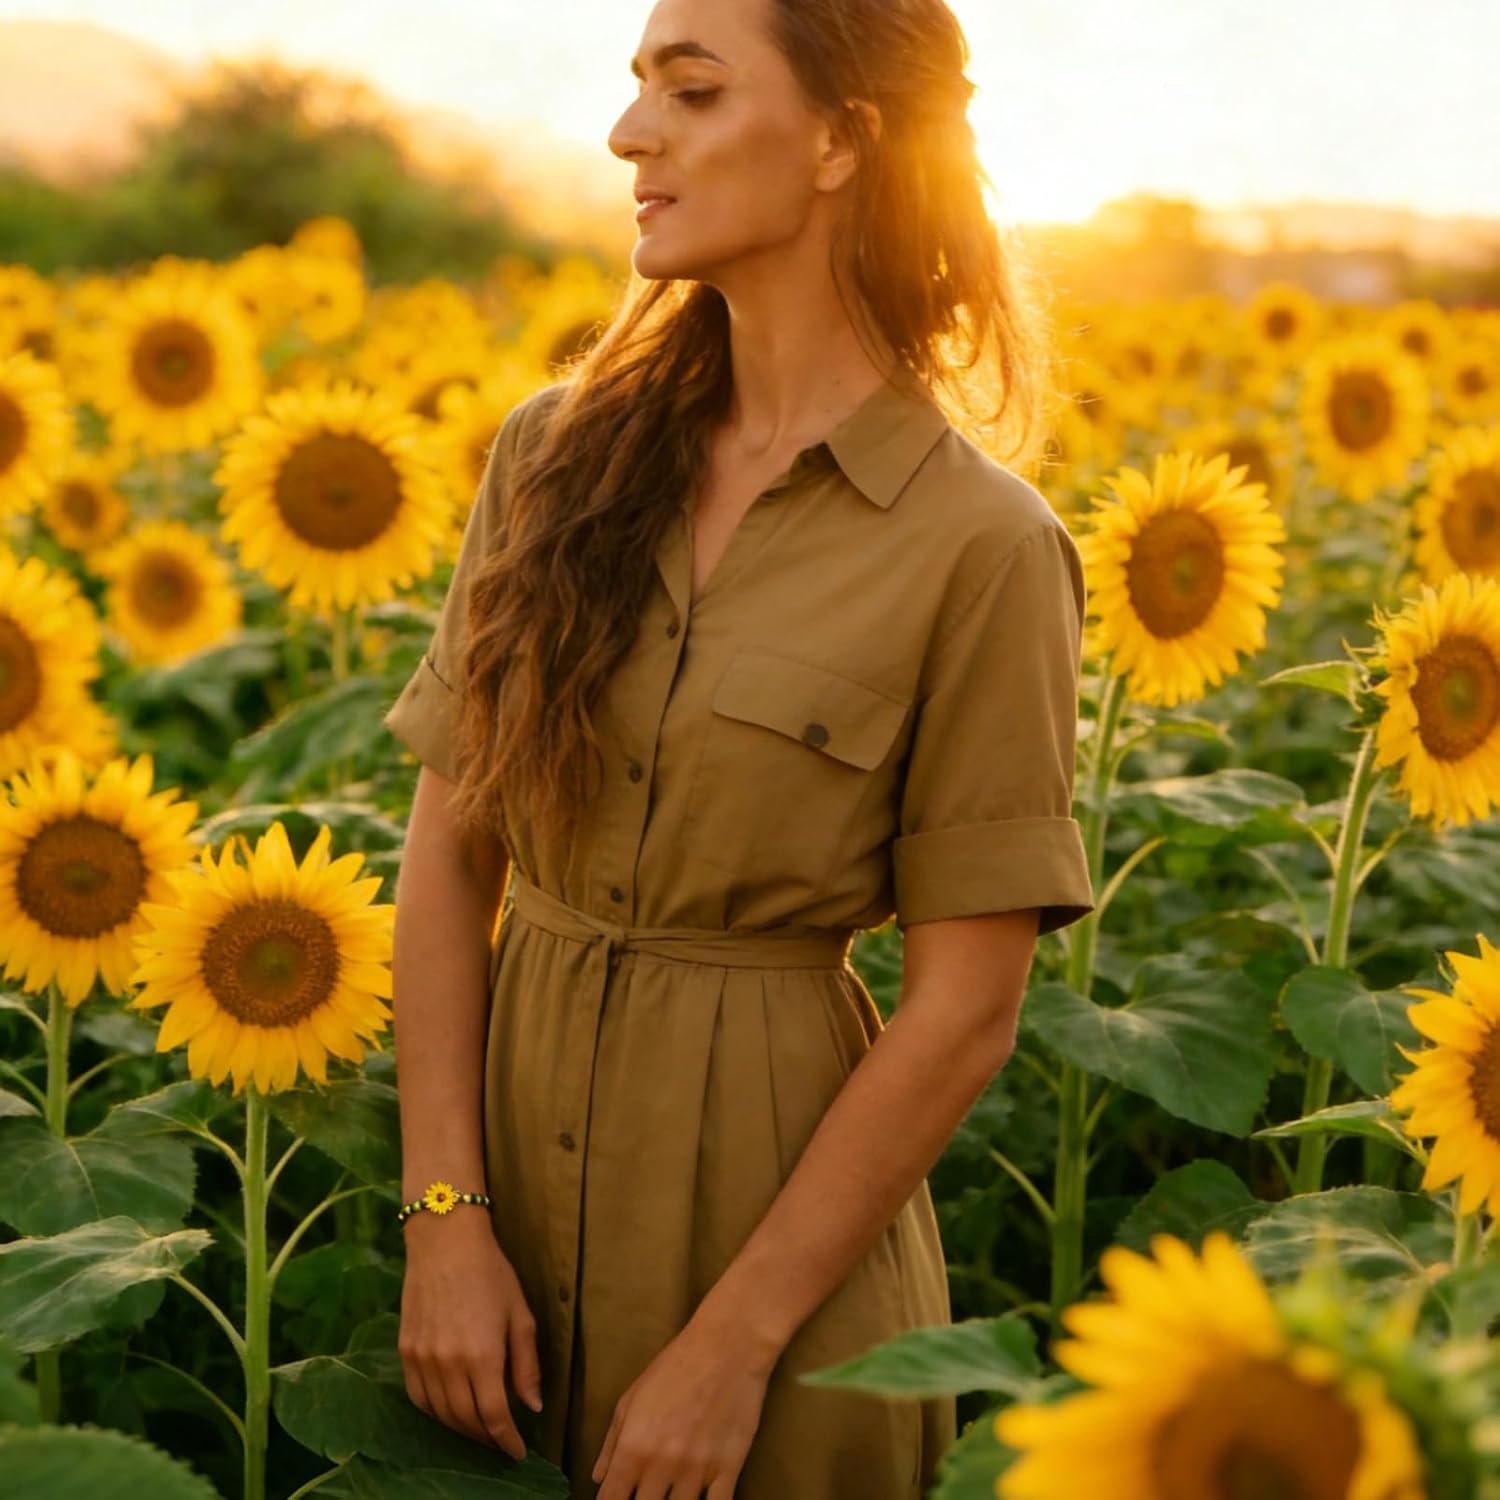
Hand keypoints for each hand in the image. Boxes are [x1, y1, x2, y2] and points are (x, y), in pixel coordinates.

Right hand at [398, 1211, 542, 1460]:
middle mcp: (448, 1363)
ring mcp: (422, 1359)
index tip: (518, 1454)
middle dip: (487, 1438)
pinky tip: (450, 1410)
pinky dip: (435, 1413)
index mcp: (482, 1355)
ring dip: (461, 1429)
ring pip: (441, 1414)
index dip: (507, 1441)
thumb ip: (526, 1364)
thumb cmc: (491, 1274)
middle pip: (466, 1420)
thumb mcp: (519, 1314)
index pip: (494, 1416)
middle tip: (501, 1442)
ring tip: (479, 1430)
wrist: (445, 1242)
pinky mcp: (406, 1352)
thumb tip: (533, 1407)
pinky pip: (418, 1398)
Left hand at [591, 1313, 775, 1498]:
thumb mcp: (632, 1398)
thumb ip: (612, 1443)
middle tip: (648, 1490)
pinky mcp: (730, 1468)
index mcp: (634, 1447)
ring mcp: (698, 1470)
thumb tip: (599, 1478)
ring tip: (673, 1489)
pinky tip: (702, 1496)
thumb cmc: (674, 1366)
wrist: (727, 1346)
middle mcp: (662, 1465)